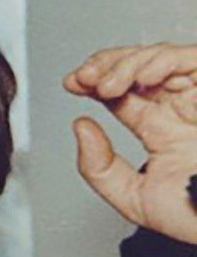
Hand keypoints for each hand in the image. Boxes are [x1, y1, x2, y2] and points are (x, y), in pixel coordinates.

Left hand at [64, 43, 196, 243]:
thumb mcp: (135, 199)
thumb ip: (99, 169)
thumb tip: (80, 127)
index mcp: (163, 130)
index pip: (124, 93)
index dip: (95, 81)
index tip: (71, 84)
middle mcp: (183, 110)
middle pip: (141, 66)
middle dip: (107, 65)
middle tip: (85, 78)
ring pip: (164, 57)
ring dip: (129, 64)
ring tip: (108, 85)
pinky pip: (196, 61)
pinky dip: (168, 60)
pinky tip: (145, 76)